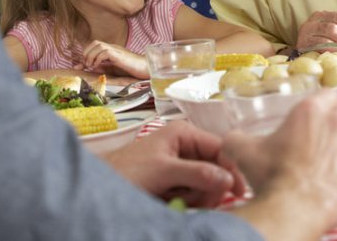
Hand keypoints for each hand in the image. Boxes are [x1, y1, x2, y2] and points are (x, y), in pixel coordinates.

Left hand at [74, 40, 147, 78]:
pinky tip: (97, 66)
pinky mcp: (119, 54)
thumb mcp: (113, 69)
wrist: (145, 67)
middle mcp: (113, 47)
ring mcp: (116, 49)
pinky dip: (97, 58)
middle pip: (95, 42)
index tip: (83, 64)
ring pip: (98, 45)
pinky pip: (104, 52)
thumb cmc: (131, 69)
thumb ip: (103, 67)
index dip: (86, 52)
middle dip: (87, 52)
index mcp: (112, 49)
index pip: (95, 45)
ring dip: (91, 55)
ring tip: (91, 65)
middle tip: (87, 64)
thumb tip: (90, 67)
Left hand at [104, 120, 245, 206]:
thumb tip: (229, 180)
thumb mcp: (163, 172)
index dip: (232, 168)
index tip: (240, 192)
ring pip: (206, 182)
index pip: (221, 147)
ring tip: (175, 200)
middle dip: (208, 186)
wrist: (97, 190)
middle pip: (216, 167)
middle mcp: (186, 145)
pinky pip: (194, 191)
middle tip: (192, 200)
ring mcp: (180, 163)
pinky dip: (188, 200)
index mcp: (185, 133)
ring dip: (197, 196)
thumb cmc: (126, 172)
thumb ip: (197, 174)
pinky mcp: (175, 180)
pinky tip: (173, 202)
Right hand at [220, 92, 336, 232]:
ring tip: (334, 169)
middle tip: (317, 153)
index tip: (316, 122)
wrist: (293, 209)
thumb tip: (231, 138)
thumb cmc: (271, 178)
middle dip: (333, 133)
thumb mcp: (244, 151)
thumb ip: (237, 138)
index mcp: (312, 109)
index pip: (327, 95)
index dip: (322, 108)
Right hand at [297, 11, 336, 49]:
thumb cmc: (323, 41)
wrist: (303, 52)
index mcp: (324, 15)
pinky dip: (331, 51)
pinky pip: (319, 46)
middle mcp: (314, 20)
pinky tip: (336, 55)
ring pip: (328, 34)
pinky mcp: (302, 44)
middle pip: (334, 26)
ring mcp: (306, 32)